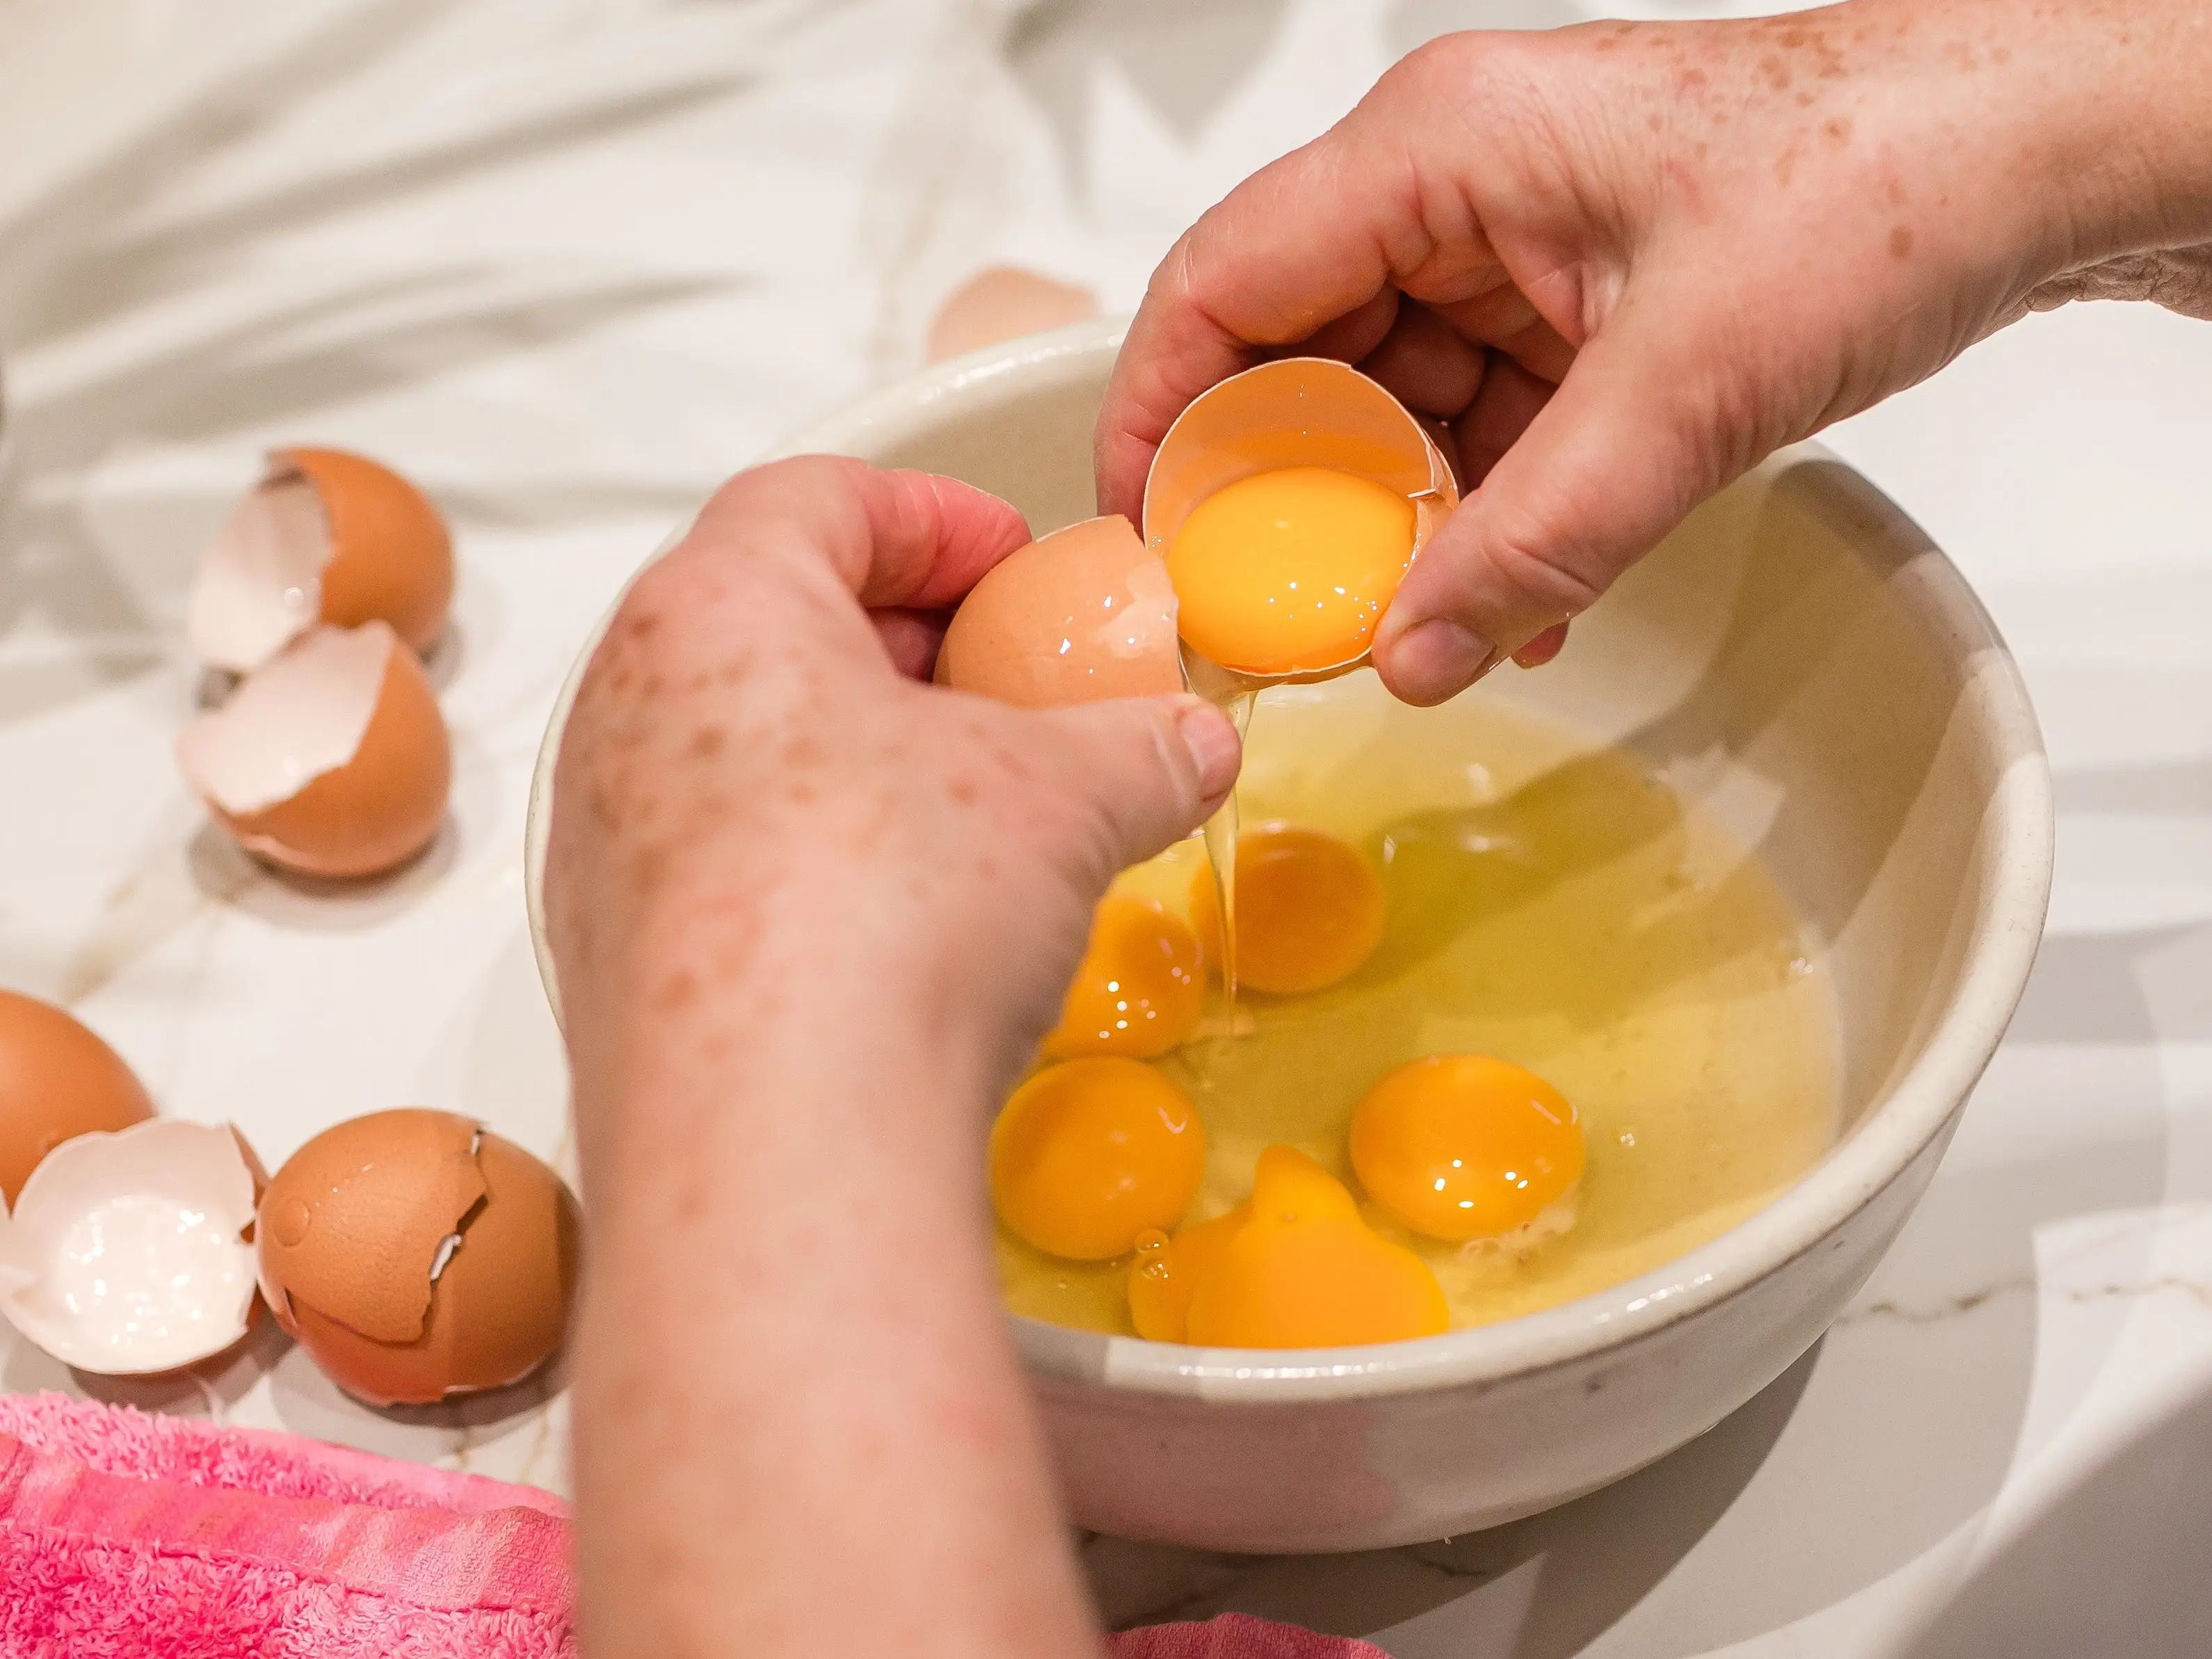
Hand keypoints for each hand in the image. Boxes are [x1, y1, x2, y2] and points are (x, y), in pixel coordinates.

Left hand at [547, 455, 1238, 1100]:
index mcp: (715, 609)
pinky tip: (909, 917)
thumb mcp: (1067, 797)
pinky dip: (815, 852)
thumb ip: (1140, 746)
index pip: (818, 498)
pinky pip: (721, 856)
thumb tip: (1189, 745)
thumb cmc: (884, 914)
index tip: (1015, 561)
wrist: (777, 1140)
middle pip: (770, 615)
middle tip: (1008, 679)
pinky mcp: (615, 958)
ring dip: (859, 752)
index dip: (936, 516)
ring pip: (740, 743)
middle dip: (905, 639)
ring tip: (972, 808)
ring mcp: (606, 838)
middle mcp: (627, 708)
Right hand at [1097, 0, 2211, 705]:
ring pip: (1390, 401)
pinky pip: (1481, 421)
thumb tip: (1409, 653)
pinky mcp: (1572, 302)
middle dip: (1291, 496)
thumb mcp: (1683, 390)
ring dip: (1402, 522)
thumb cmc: (1885, 180)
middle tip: (1286, 614)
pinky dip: (1485, 511)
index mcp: (1438, 148)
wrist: (2035, 159)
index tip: (1151, 538)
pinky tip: (1513, 595)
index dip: (1162, 416)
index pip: (1223, 283)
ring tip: (1419, 622)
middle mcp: (1454, 186)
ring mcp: (1513, 244)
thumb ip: (1534, 539)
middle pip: (1295, 354)